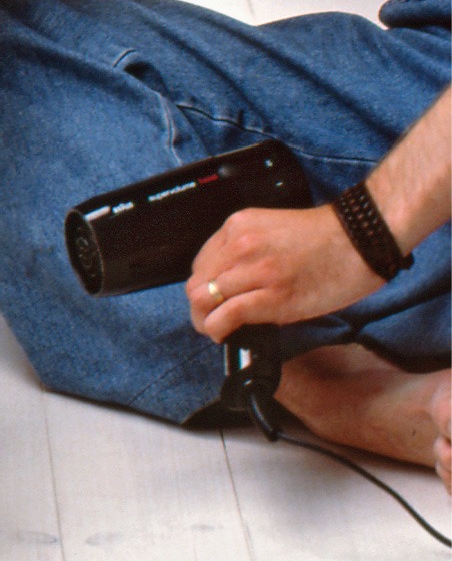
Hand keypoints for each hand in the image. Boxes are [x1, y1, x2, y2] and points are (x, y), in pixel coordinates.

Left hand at [186, 205, 381, 342]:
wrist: (364, 238)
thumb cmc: (326, 238)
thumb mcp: (270, 231)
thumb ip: (244, 253)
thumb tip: (225, 285)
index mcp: (238, 227)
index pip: (200, 264)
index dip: (203, 287)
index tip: (213, 300)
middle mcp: (240, 245)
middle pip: (196, 285)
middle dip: (200, 307)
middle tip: (211, 320)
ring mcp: (255, 270)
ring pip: (203, 301)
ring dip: (205, 322)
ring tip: (218, 329)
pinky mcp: (271, 296)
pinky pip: (226, 316)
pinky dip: (218, 329)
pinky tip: (225, 334)